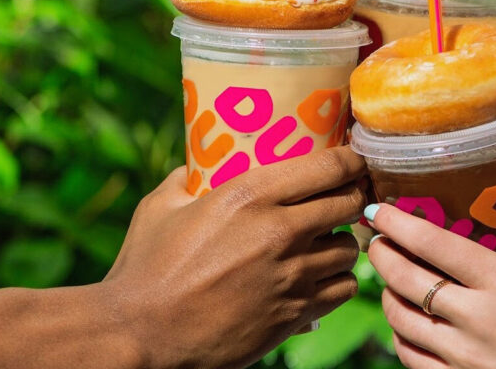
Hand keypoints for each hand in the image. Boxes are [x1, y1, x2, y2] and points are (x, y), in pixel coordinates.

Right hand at [101, 147, 365, 368]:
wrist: (141, 335)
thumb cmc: (145, 268)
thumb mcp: (160, 206)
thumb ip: (186, 179)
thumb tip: (198, 164)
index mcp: (249, 195)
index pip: (329, 166)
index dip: (351, 160)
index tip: (353, 159)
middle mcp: (281, 231)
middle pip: (349, 203)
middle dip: (354, 196)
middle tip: (347, 197)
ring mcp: (293, 275)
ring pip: (350, 248)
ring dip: (342, 242)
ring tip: (327, 241)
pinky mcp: (296, 313)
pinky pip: (344, 288)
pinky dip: (338, 280)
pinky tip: (322, 277)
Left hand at [366, 202, 495, 368]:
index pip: (433, 243)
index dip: (397, 223)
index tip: (377, 209)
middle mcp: (475, 316)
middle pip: (405, 278)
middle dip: (381, 254)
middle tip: (374, 239)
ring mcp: (461, 353)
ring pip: (400, 317)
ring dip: (386, 292)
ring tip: (387, 277)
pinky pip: (409, 355)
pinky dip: (399, 334)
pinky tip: (403, 321)